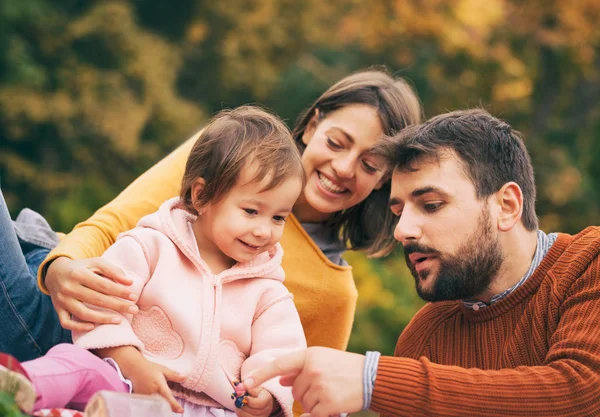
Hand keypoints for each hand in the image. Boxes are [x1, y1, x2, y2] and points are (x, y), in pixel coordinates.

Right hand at [46, 256, 137, 330]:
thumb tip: (129, 282)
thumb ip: (113, 271)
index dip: (120, 292)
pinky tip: (93, 326)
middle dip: (118, 306)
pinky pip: (66, 322)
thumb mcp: (96, 263)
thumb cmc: (82, 268)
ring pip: (83, 313)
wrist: (54, 272)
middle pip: (96, 299)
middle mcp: (69, 287)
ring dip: (103, 319)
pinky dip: (78, 327)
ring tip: (119, 320)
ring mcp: (62, 300)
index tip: (134, 297)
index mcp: (79, 274)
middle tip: (134, 310)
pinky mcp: (58, 309)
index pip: (104, 285)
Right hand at [127, 358, 185, 412]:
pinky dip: (155, 405)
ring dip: (162, 407)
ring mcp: (145, 397)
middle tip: (177, 409)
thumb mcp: (163, 369)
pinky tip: (158, 404)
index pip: (168, 398)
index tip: (181, 411)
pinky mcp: (141, 398)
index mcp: (159, 386)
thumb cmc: (150, 368)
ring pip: (156, 405)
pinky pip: (149, 404)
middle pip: (163, 404)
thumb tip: (185, 377)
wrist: (135, 368)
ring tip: (168, 407)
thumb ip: (174, 375)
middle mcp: (152, 393)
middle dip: (170, 408)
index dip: (175, 406)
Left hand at [241, 347, 364, 416]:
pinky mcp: (327, 403)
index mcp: (310, 355)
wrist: (372, 377)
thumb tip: (280, 378)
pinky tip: (330, 407)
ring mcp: (320, 386)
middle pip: (294, 389)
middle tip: (326, 385)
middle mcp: (312, 369)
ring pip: (303, 402)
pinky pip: (311, 414)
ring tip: (332, 392)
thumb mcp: (322, 361)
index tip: (246, 383)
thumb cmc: (345, 368)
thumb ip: (300, 369)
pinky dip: (318, 413)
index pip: (279, 364)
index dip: (261, 374)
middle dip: (306, 392)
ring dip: (315, 403)